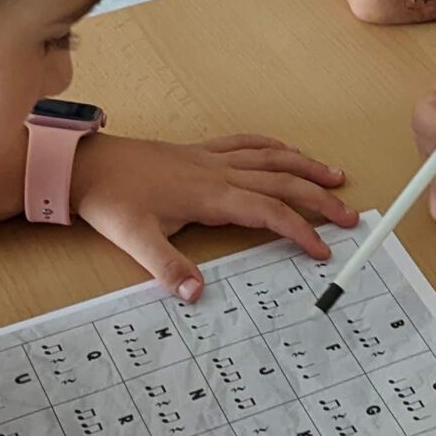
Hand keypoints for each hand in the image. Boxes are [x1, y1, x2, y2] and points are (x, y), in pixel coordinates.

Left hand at [73, 134, 356, 299]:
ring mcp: (210, 158)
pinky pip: (246, 143)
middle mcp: (218, 172)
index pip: (268, 212)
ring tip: (336, 176)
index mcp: (210, 195)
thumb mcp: (134, 239)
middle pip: (281, 181)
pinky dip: (273, 145)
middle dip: (318, 199)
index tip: (322, 250)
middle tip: (349, 216)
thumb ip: (166, 266)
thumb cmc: (111, 200)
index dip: (300, 230)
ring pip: (270, 157)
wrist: (86, 165)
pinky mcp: (199, 151)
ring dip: (305, 166)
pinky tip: (287, 149)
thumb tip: (195, 293)